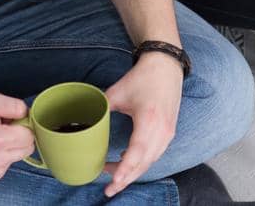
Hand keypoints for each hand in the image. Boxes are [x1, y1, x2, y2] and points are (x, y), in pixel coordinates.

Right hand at [0, 92, 36, 180]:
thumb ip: (14, 106)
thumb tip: (29, 115)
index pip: (29, 135)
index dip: (23, 124)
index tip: (10, 119)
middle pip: (28, 147)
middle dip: (20, 135)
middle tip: (3, 127)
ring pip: (20, 155)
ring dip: (13, 145)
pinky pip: (10, 162)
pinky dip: (5, 154)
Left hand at [101, 51, 183, 195]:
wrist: (165, 66)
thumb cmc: (142, 78)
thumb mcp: (117, 92)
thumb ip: (102, 108)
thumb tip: (85, 119)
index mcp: (148, 121)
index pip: (137, 154)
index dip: (124, 170)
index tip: (112, 182)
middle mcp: (161, 131)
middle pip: (143, 164)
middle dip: (125, 179)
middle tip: (109, 189)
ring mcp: (167, 134)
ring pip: (150, 162)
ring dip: (133, 172)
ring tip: (114, 178)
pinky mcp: (169, 133)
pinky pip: (155, 155)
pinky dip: (141, 162)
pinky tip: (127, 163)